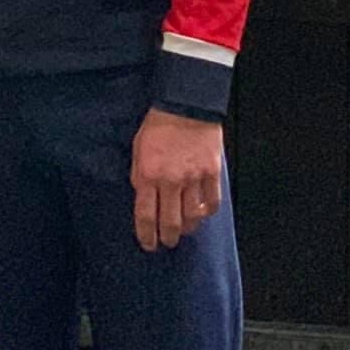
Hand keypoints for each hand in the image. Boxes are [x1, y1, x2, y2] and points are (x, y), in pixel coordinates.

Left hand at [130, 108, 222, 251]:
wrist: (185, 104)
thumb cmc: (159, 124)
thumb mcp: (138, 149)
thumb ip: (139, 175)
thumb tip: (142, 197)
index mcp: (148, 174)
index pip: (145, 215)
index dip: (146, 235)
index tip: (148, 244)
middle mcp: (170, 181)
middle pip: (170, 223)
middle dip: (167, 238)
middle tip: (167, 241)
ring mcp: (193, 179)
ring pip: (192, 218)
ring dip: (187, 228)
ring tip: (183, 229)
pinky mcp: (211, 174)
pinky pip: (212, 203)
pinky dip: (206, 213)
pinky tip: (201, 213)